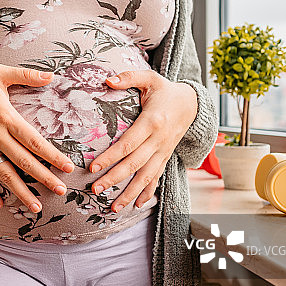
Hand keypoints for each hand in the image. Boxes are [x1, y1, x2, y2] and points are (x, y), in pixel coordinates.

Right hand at [0, 64, 74, 212]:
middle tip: (61, 190)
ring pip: (5, 174)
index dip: (52, 156)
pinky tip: (1, 204)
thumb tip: (51, 76)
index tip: (66, 167)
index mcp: (6, 117)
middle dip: (44, 178)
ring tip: (36, 206)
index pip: (34, 141)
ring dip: (21, 191)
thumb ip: (26, 75)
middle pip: (24, 161)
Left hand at [88, 70, 197, 210]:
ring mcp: (164, 151)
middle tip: (95, 189)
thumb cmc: (165, 90)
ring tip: (113, 207)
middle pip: (135, 164)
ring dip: (130, 193)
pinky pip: (157, 178)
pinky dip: (148, 193)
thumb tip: (107, 80)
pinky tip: (137, 205)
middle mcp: (159, 140)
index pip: (128, 143)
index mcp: (152, 122)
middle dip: (115, 178)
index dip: (111, 156)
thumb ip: (128, 77)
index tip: (93, 166)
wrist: (192, 103)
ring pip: (146, 176)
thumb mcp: (149, 78)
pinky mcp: (166, 157)